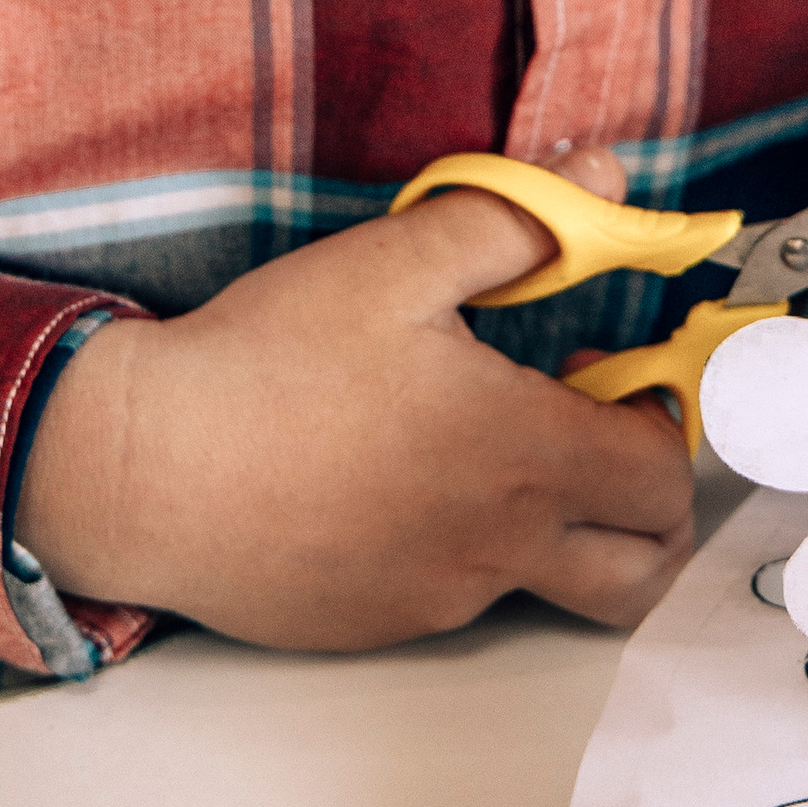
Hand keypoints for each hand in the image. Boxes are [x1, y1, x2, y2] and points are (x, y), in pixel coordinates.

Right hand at [14, 147, 693, 650]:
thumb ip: (517, 219)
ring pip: (557, 587)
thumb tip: (608, 181)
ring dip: (567, 530)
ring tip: (498, 453)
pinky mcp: (384, 625)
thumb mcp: (394, 261)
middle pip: (645, 566)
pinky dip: (476, 552)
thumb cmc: (265, 366)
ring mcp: (443, 598)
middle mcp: (499, 545)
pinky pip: (467, 601)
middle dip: (651, 502)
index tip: (612, 374)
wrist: (143, 472)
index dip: (662, 419)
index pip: (664, 472)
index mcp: (520, 451)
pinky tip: (406, 484)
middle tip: (596, 433)